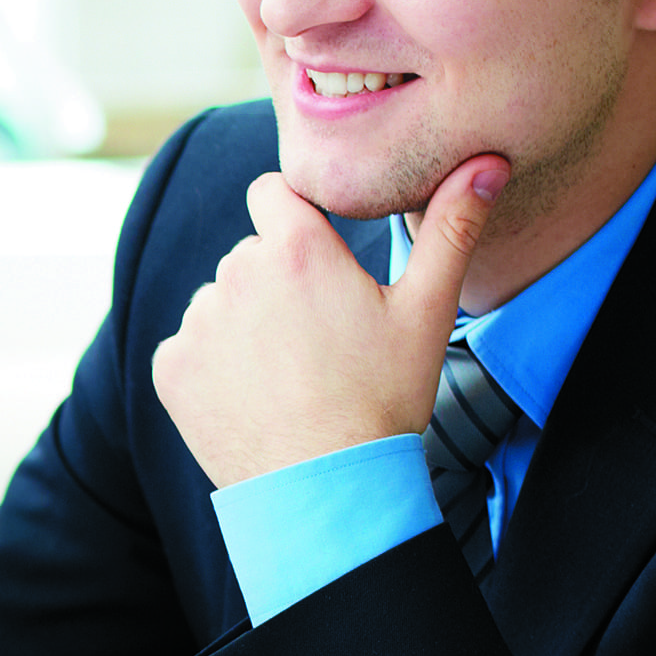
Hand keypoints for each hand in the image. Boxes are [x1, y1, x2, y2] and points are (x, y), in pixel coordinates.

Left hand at [151, 152, 508, 488]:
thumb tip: (484, 165)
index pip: (272, 191)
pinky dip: (214, 366)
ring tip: (290, 374)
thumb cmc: (383, 399)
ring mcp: (198, 323)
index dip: (293, 214)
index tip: (315, 249)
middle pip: (251, 255)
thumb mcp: (426, 312)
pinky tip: (255, 397)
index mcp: (295, 249)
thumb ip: (451, 229)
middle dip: (279, 282)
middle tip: (319, 338)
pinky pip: (191, 348)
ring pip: (221, 303)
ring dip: (246, 324)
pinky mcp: (170, 368)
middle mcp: (235, 274)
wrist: (327, 489)